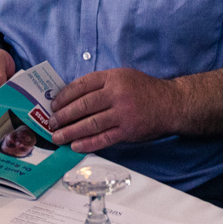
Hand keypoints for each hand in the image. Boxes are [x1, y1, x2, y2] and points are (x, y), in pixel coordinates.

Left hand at [48, 67, 180, 153]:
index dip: (65, 96)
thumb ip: (102, 84)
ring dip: (71, 132)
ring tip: (58, 137)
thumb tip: (73, 97)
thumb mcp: (124, 77)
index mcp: (113, 78)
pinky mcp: (128, 130)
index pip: (82, 85)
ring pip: (90, 123)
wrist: (171, 104)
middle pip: (83, 105)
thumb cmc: (144, 90)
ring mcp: (123, 113)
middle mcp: (117, 94)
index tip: (54, 104)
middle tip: (51, 123)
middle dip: (63, 116)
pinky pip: (104, 138)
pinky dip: (88, 143)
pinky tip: (76, 146)